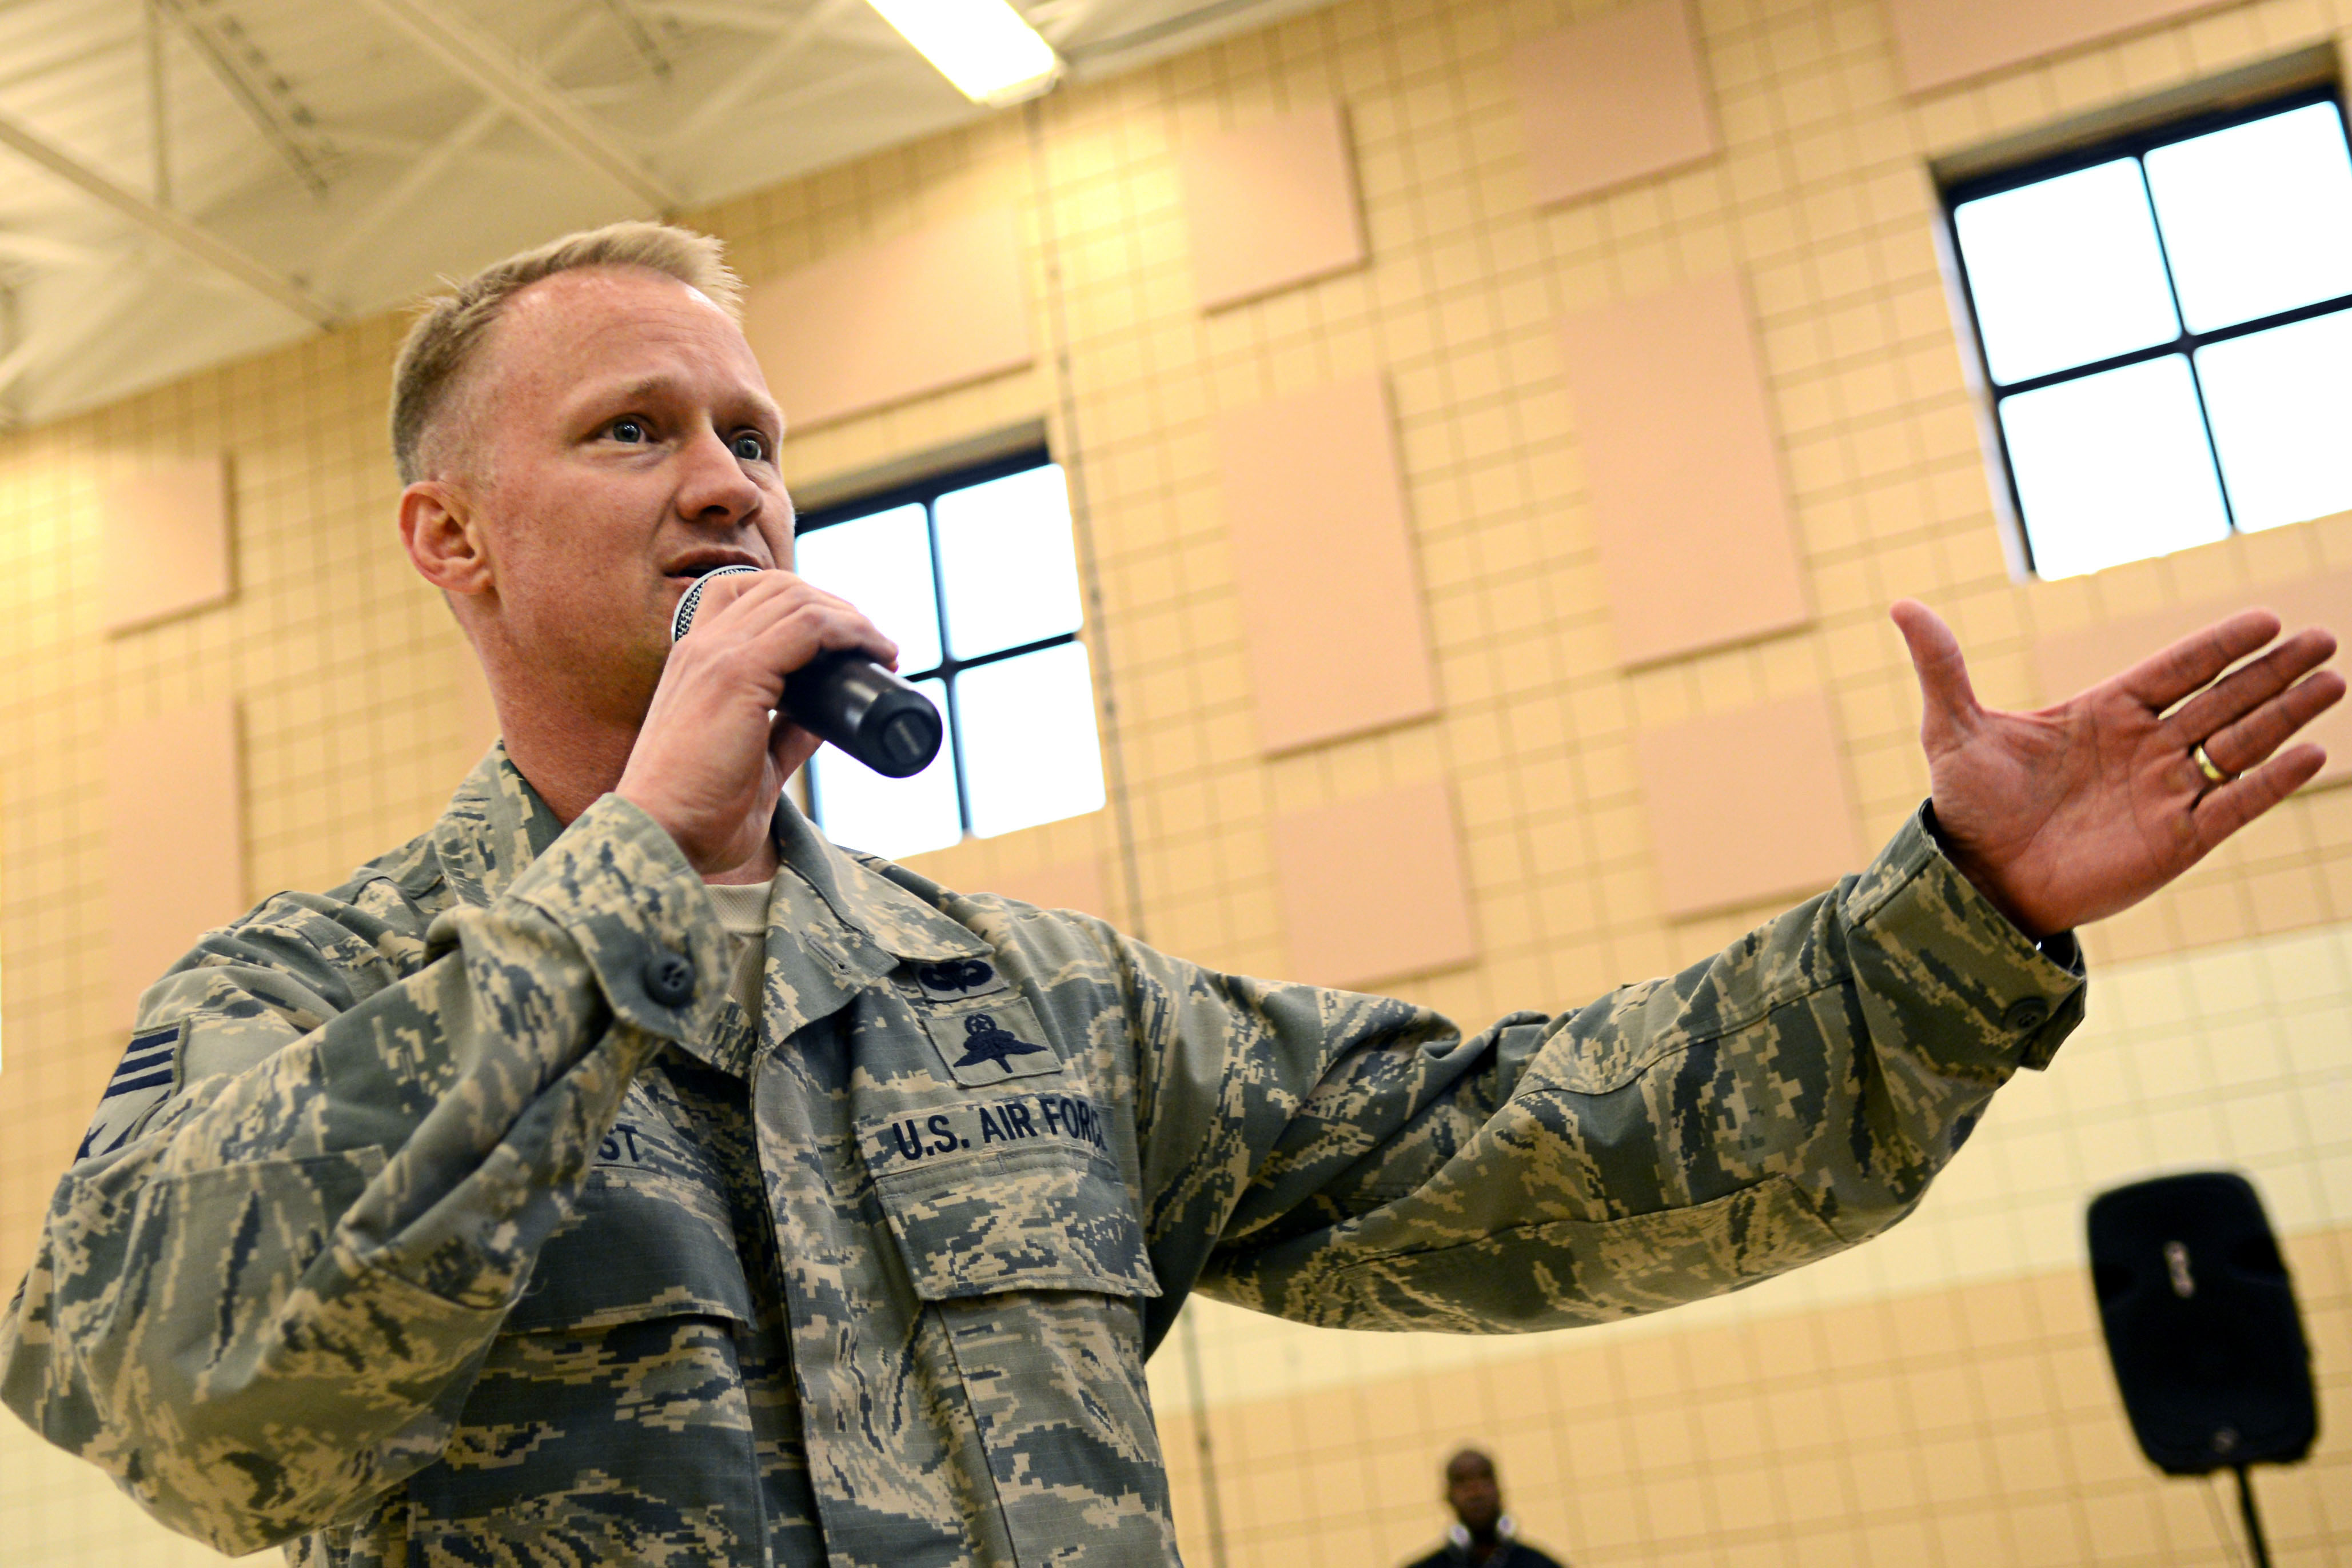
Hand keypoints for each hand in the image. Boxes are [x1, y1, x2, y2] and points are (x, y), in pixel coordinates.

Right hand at [617, 570, 896, 876]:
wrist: (661, 837)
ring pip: (798, 599)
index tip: (848, 642)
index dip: (806, 605)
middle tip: (874, 645)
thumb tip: (824, 719)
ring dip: (851, 618)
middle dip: (837, 607)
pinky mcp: (736, 673)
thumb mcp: (753, 760)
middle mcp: (702, 646)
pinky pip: (808, 626)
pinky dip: (849, 631)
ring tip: (882, 649)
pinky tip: (874, 652)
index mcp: (696, 661)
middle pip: (780, 589)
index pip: (751, 596)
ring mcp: (716, 655)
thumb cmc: (699, 811)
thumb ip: (784, 735)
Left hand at [1892, 600, 2342, 939]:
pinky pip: (2234, 804)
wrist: (1976, 879)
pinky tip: (2312, 752)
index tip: (2264, 619)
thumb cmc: (1968, 805)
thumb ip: (1942, 665)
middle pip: (2223, 700)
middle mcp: (2145, 747)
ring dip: (2287, 714)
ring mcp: (2165, 792)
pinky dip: (2272, 781)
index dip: (2219, 646)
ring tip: (2333, 680)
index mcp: (2104, 713)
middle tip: (2322, 639)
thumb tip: (1901, 605)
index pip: (2176, 670)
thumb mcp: (1953, 729)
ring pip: (2240, 744)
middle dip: (2272, 671)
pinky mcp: (2176, 840)